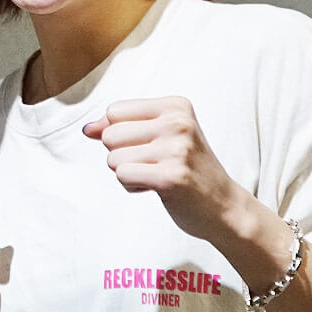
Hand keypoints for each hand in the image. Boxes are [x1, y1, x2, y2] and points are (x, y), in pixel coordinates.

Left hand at [83, 98, 251, 245]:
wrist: (224, 205)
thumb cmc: (187, 168)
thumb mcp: (160, 136)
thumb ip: (121, 127)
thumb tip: (87, 128)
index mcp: (176, 105)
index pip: (114, 111)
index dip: (120, 133)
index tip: (148, 146)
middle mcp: (178, 123)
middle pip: (110, 135)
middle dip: (121, 155)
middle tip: (152, 164)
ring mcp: (177, 150)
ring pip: (113, 158)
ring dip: (127, 173)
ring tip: (155, 175)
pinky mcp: (171, 177)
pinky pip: (122, 176)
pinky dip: (132, 186)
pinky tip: (155, 187)